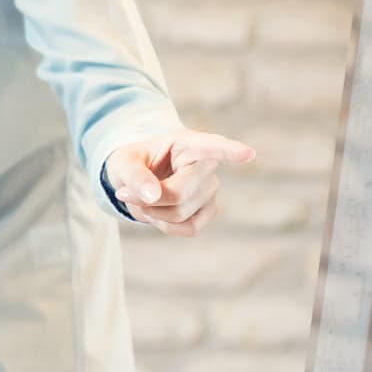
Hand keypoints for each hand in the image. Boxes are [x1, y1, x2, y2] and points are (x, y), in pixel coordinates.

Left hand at [104, 130, 255, 236]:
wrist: (138, 179)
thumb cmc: (134, 163)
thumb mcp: (124, 163)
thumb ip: (135, 176)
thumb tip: (152, 196)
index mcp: (186, 143)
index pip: (210, 146)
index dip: (229, 150)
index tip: (248, 154)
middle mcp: (205, 165)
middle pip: (180, 193)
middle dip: (148, 201)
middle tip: (125, 194)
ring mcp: (211, 189)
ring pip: (182, 213)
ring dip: (153, 214)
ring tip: (141, 201)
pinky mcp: (209, 210)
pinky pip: (190, 228)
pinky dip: (165, 226)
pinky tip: (156, 213)